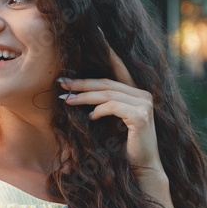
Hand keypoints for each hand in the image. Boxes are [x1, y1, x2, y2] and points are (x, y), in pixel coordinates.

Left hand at [56, 37, 165, 178]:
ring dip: (84, 96)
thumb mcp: (112, 123)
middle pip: (107, 82)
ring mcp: (145, 105)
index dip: (106, 51)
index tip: (91, 37)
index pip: (118, 68)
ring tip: (66, 99)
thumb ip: (103, 106)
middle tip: (62, 82)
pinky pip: (113, 107)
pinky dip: (99, 110)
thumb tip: (76, 95)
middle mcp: (144, 95)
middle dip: (82, 82)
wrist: (142, 170)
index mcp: (138, 93)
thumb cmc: (124, 148)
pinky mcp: (141, 116)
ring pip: (108, 93)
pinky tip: (90, 117)